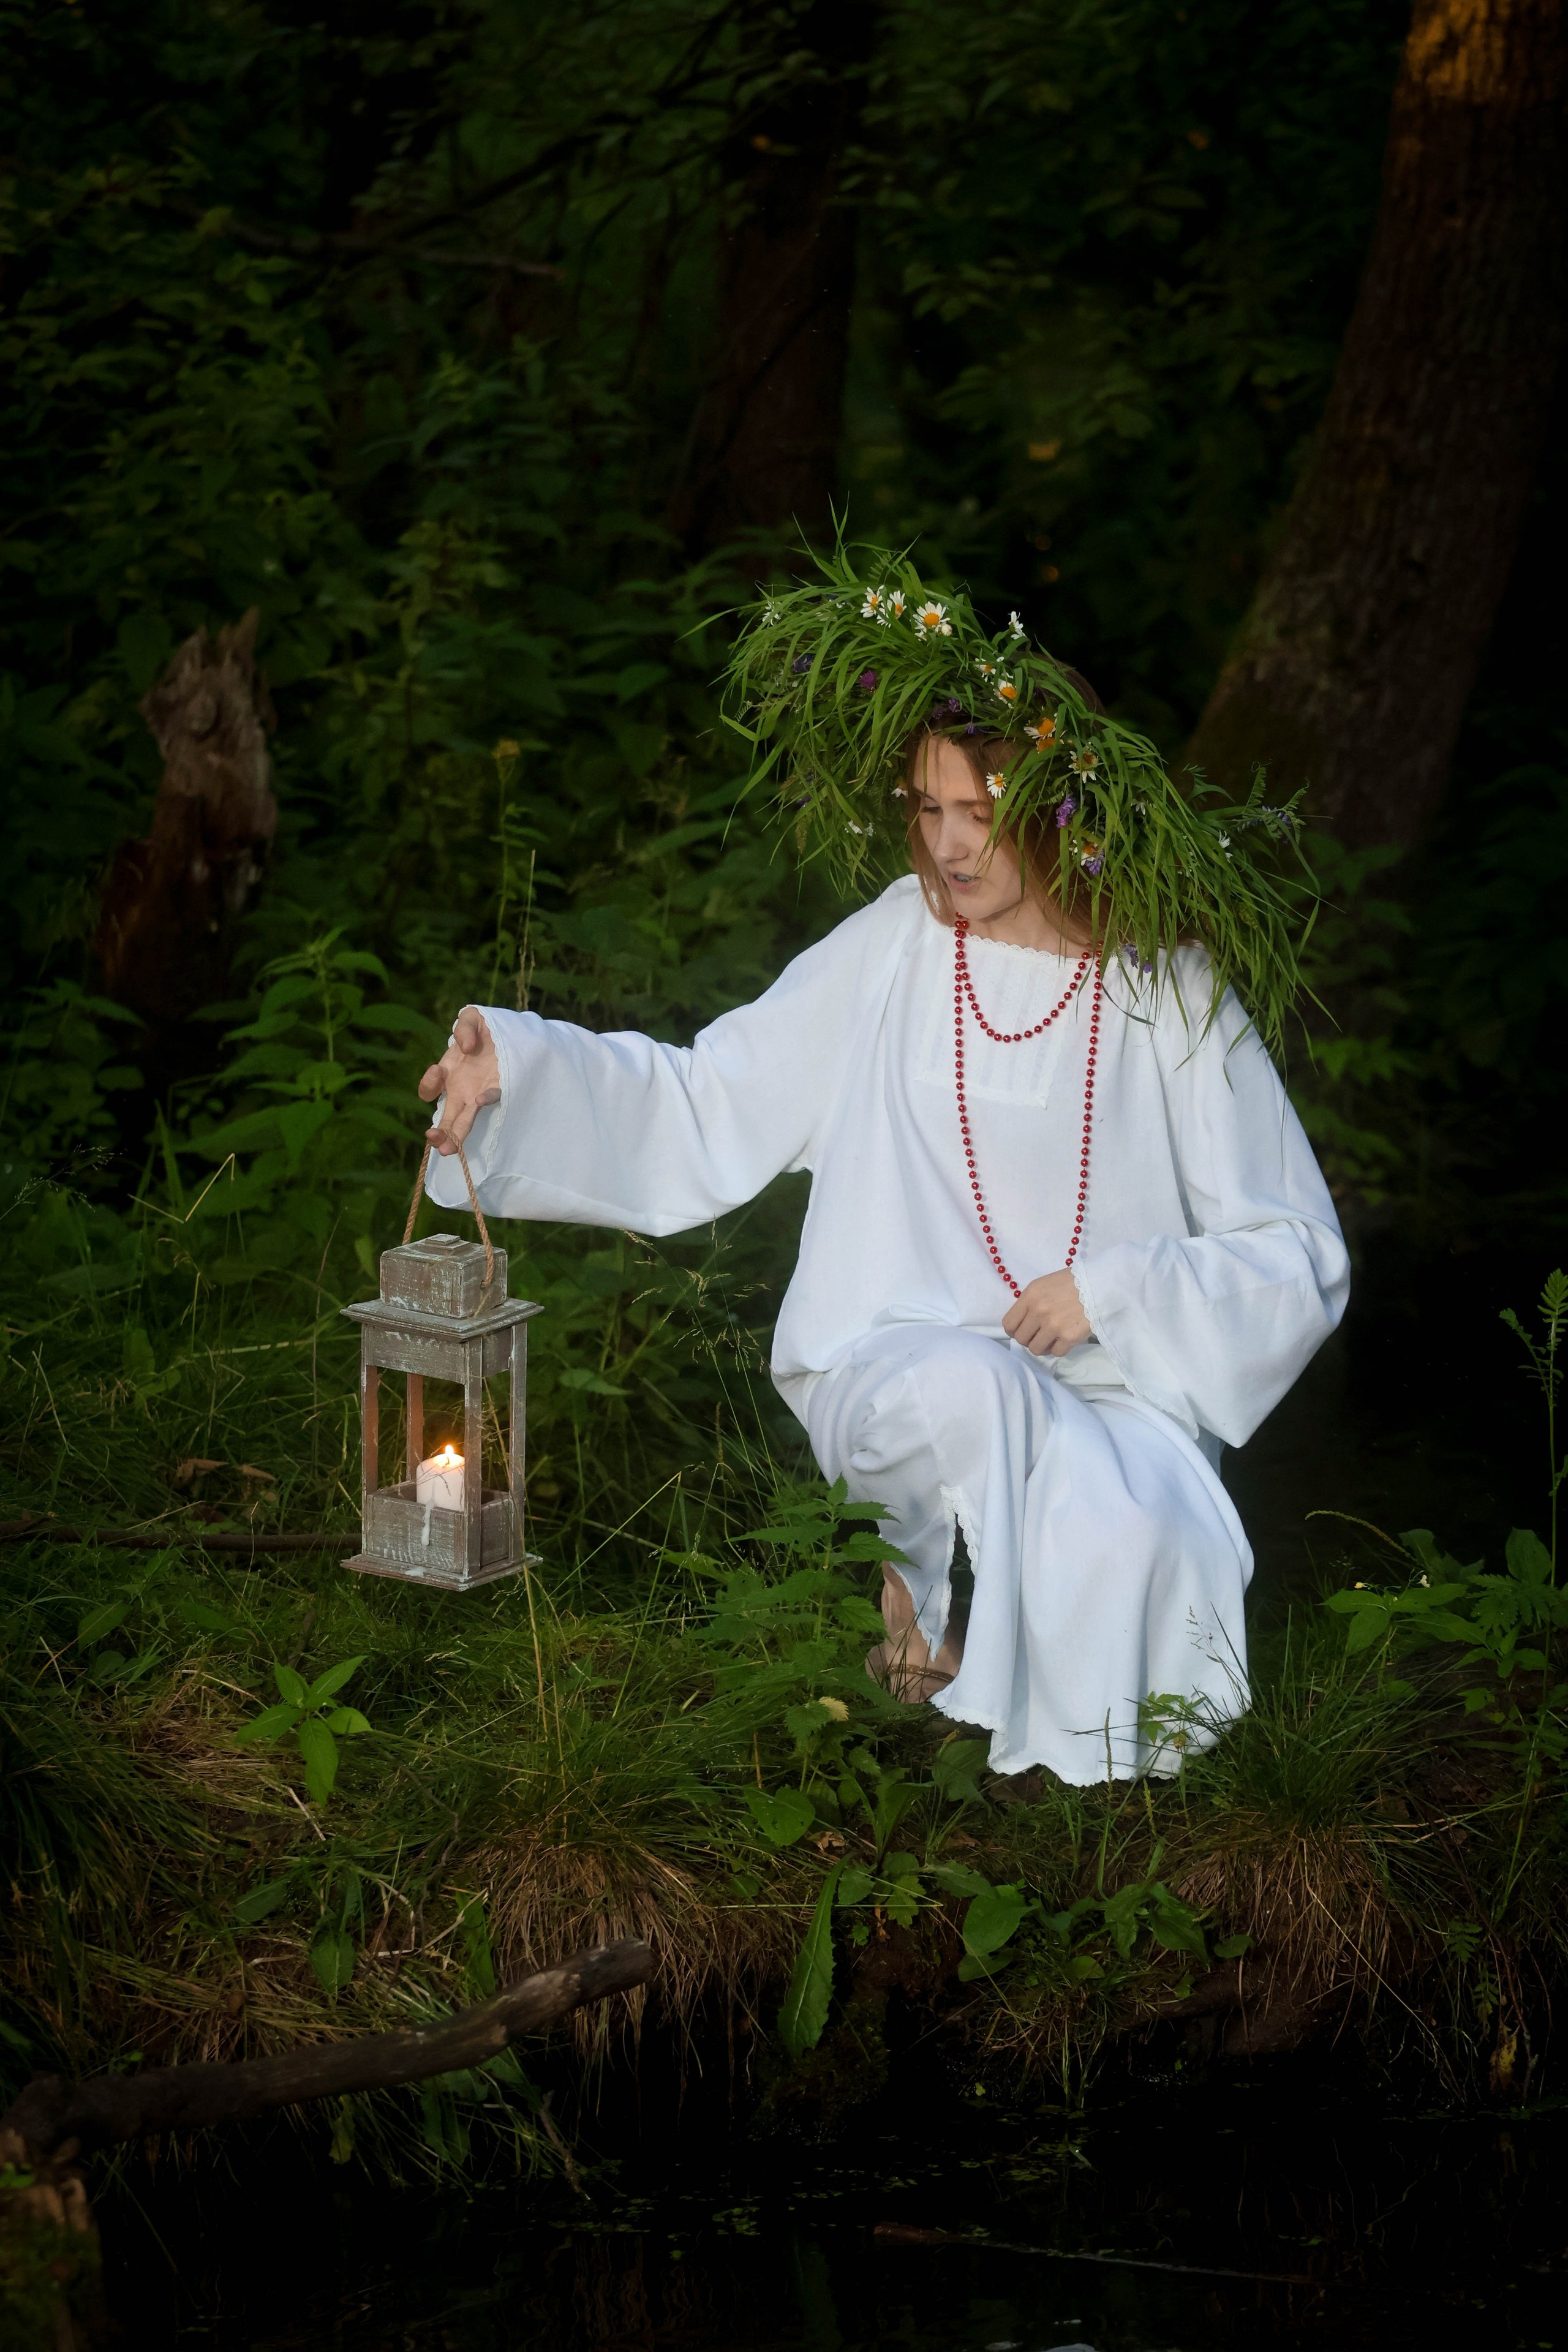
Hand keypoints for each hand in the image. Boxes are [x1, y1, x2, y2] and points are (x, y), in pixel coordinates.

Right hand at [417, 1008, 500, 1155]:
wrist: (516, 1034)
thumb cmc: (487, 1029)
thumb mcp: (472, 1019)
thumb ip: (464, 1028)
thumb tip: (464, 1047)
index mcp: (448, 1074)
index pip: (429, 1089)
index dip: (429, 1085)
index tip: (437, 1071)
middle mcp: (461, 1090)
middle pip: (445, 1116)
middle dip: (439, 1132)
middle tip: (435, 1142)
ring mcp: (479, 1094)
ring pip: (464, 1120)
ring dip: (456, 1135)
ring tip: (450, 1149)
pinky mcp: (499, 1089)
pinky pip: (492, 1097)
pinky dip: (487, 1099)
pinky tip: (481, 1100)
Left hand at [1003, 1268, 1091, 1357]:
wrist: (1101, 1284)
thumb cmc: (1073, 1282)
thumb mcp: (1045, 1285)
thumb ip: (1031, 1302)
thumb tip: (1024, 1321)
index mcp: (1030, 1295)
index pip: (1009, 1324)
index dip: (1014, 1331)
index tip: (1024, 1331)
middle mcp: (1038, 1311)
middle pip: (1021, 1339)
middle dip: (1029, 1339)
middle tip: (1040, 1336)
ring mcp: (1053, 1325)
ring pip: (1036, 1349)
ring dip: (1043, 1347)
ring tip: (1052, 1340)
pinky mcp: (1069, 1337)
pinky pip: (1056, 1352)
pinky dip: (1060, 1348)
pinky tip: (1065, 1340)